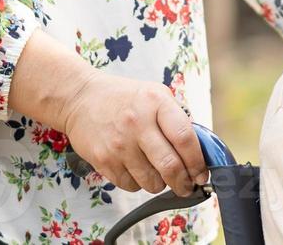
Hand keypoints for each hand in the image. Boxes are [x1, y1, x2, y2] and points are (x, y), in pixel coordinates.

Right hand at [62, 70, 206, 196]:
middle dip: (183, 183)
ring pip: (152, 182)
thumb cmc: (125, 98)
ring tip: (158, 172)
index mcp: (156, 103)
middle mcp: (138, 123)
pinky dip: (138, 183)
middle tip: (187, 186)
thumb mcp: (156, 95)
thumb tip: (200, 153)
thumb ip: (177, 120)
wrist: (80, 98)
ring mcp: (119, 144)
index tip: (201, 174)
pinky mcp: (103, 161)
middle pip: (170, 166)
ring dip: (160, 183)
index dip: (197, 162)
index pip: (185, 139)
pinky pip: (131, 185)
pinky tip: (136, 167)